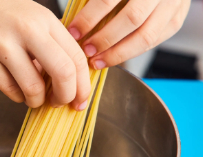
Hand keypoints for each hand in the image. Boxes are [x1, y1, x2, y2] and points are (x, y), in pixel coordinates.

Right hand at [0, 0, 89, 109]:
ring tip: (34, 98)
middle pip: (63, 74)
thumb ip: (51, 42)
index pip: (76, 58)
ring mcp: (2, 45)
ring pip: (33, 87)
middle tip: (60, 103)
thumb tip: (68, 78)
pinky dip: (17, 96)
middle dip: (66, 97)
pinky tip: (16, 90)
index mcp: (44, 19)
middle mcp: (26, 30)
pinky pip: (9, 89)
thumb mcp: (31, 16)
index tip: (80, 100)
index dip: (83, 85)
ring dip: (37, 100)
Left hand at [67, 0, 190, 69]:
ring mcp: (172, 5)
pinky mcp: (176, 20)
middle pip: (131, 19)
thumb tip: (70, 21)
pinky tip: (113, 58)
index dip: (89, 18)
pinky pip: (154, 42)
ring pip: (145, 36)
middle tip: (86, 50)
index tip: (73, 31)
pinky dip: (131, 53)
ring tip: (97, 61)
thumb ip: (95, 0)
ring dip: (118, 53)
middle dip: (104, 39)